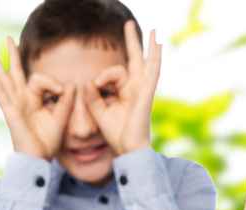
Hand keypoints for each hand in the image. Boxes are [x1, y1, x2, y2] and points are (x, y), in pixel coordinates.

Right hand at [0, 37, 75, 159]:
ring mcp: (14, 105)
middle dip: (12, 55)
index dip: (52, 82)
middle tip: (9, 38)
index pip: (39, 79)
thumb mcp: (61, 118)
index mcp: (33, 100)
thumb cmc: (48, 142)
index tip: (61, 90)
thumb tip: (71, 84)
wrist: (39, 159)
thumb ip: (66, 102)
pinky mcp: (11, 112)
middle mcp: (22, 100)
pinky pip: (2, 94)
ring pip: (5, 79)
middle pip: (16, 73)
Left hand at [81, 22, 160, 155]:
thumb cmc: (116, 134)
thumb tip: (87, 81)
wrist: (127, 149)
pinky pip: (152, 73)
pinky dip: (156, 59)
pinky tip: (158, 45)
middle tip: (128, 23)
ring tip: (152, 31)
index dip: (101, 77)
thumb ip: (92, 96)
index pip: (113, 73)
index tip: (94, 87)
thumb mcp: (98, 111)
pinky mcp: (147, 94)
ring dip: (147, 46)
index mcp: (125, 92)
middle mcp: (136, 88)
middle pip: (135, 59)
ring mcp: (143, 90)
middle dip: (132, 41)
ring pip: (145, 63)